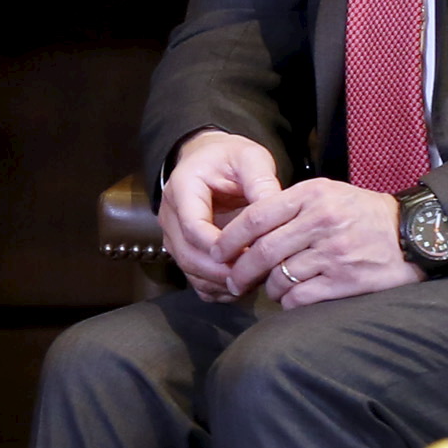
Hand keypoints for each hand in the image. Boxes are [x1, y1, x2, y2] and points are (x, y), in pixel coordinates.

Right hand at [159, 130, 285, 301]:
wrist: (211, 160)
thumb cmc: (230, 158)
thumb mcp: (250, 159)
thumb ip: (262, 182)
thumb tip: (276, 212)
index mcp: (182, 188)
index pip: (194, 228)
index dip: (222, 247)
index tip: (252, 253)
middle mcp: (170, 215)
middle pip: (188, 256)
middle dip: (223, 271)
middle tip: (257, 273)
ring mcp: (174, 236)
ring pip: (191, 272)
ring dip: (222, 282)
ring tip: (255, 278)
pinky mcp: (184, 251)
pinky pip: (196, 280)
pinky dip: (218, 288)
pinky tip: (242, 283)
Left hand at [219, 180, 421, 308]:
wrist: (414, 234)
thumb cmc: (366, 214)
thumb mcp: (329, 194)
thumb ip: (292, 206)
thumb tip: (250, 226)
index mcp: (312, 196)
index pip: (257, 216)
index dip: (231, 237)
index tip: (218, 251)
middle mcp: (321, 222)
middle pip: (263, 251)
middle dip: (241, 269)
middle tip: (232, 280)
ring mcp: (333, 253)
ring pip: (280, 276)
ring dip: (268, 287)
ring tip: (271, 288)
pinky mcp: (345, 281)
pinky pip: (300, 297)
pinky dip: (289, 301)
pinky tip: (291, 298)